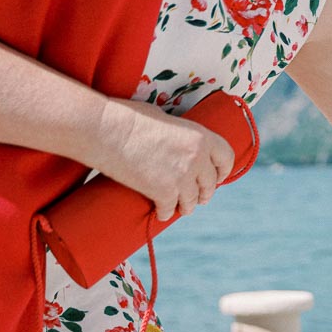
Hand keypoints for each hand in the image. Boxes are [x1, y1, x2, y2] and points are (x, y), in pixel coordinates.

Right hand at [95, 99, 234, 220]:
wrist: (105, 129)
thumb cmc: (129, 118)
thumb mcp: (166, 120)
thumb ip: (180, 136)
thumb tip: (180, 143)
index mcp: (201, 137)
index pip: (227, 158)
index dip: (223, 170)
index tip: (218, 177)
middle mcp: (197, 158)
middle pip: (210, 183)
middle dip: (205, 192)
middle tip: (200, 198)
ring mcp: (182, 177)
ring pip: (192, 200)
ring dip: (188, 206)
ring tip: (184, 208)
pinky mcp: (163, 192)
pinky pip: (170, 209)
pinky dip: (165, 212)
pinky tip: (162, 213)